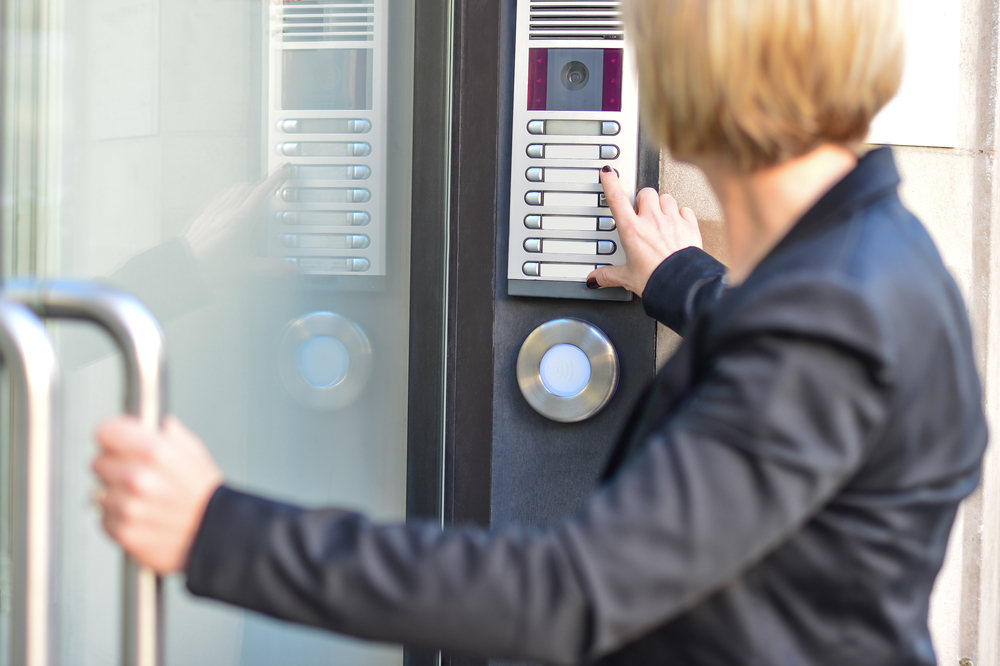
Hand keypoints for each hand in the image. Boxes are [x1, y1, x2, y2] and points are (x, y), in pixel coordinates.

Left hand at [92, 416, 222, 573]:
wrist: (215, 536)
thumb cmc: (206, 495)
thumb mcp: (195, 453)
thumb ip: (170, 435)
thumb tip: (157, 424)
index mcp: (154, 451)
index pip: (106, 432)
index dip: (112, 436)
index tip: (116, 442)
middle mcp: (137, 477)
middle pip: (98, 462)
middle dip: (114, 466)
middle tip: (136, 475)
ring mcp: (128, 506)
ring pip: (99, 493)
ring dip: (116, 495)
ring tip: (143, 501)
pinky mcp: (123, 531)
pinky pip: (104, 518)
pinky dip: (118, 519)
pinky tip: (141, 517)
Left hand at [182, 167, 286, 259]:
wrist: (185, 266)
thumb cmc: (210, 266)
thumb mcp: (246, 268)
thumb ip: (271, 267)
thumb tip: (288, 268)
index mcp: (240, 220)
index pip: (260, 193)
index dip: (274, 180)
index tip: (282, 172)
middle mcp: (226, 211)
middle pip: (247, 187)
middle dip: (262, 183)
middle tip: (272, 183)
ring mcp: (214, 211)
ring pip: (233, 189)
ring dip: (247, 187)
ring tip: (255, 190)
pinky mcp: (204, 215)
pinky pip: (220, 197)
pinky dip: (231, 194)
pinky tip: (232, 202)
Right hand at [587, 167, 702, 295]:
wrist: (681, 285)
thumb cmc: (656, 280)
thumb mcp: (627, 278)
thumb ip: (608, 275)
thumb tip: (595, 279)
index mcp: (632, 230)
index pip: (617, 199)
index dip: (611, 183)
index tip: (608, 174)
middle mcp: (652, 220)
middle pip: (646, 192)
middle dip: (643, 199)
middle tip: (641, 211)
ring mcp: (672, 221)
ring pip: (666, 198)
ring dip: (662, 204)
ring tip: (660, 217)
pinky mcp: (689, 226)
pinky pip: (685, 210)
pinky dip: (681, 214)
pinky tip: (678, 223)